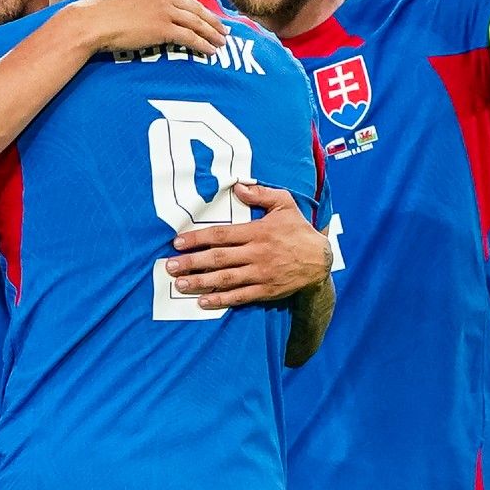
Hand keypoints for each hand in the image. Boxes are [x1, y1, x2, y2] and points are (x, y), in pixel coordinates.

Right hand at [64, 0, 229, 57]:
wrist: (89, 22)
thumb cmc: (91, 9)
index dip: (195, 7)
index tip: (205, 14)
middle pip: (193, 8)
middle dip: (211, 20)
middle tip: (222, 29)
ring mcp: (163, 11)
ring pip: (196, 22)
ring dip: (211, 33)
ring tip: (221, 42)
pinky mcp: (162, 29)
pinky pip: (189, 37)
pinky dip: (202, 44)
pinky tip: (210, 50)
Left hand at [165, 182, 331, 308]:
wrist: (320, 260)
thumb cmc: (298, 229)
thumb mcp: (285, 204)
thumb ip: (261, 195)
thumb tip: (238, 187)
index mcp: (257, 232)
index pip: (221, 235)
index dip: (197, 239)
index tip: (178, 242)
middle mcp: (257, 253)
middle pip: (218, 258)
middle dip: (192, 262)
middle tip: (169, 266)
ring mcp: (260, 273)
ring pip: (226, 279)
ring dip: (201, 282)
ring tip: (180, 284)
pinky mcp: (265, 290)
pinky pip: (240, 296)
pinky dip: (221, 300)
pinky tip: (203, 301)